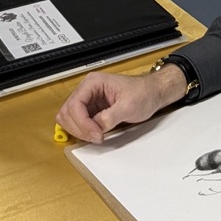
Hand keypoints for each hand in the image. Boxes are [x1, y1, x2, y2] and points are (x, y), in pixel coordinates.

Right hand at [55, 63, 187, 142]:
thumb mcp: (129, 106)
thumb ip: (110, 116)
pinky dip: (82, 131)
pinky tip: (95, 134)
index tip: (96, 134)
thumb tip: (96, 127)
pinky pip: (78, 122)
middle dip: (79, 128)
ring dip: (79, 130)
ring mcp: (88, 100)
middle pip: (67, 112)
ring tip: (96, 136)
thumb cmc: (143, 93)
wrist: (152, 93)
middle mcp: (86, 89)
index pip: (75, 104)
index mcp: (93, 83)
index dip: (82, 123)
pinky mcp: (91, 109)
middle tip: (96, 137)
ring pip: (69, 118)